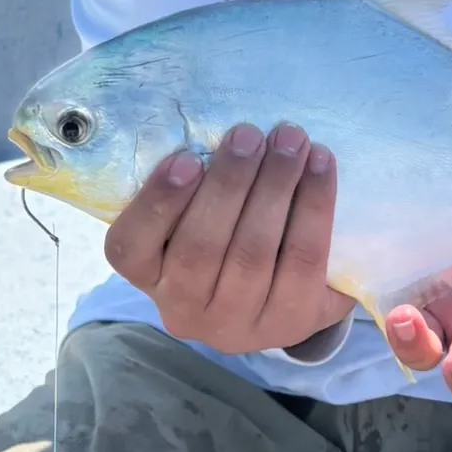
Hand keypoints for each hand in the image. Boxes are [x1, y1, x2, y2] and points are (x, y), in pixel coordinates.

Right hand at [104, 123, 353, 353]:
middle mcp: (184, 310)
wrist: (280, 300)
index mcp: (148, 277)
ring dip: (275, 187)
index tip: (185, 158)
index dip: (156, 203)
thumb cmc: (225, 239)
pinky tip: (321, 166)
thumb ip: (191, 185)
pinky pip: (303, 260)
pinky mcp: (291, 323)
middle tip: (250, 133)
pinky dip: (314, 207)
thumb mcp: (191, 219)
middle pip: (200, 248)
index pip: (130, 248)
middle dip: (229, 184)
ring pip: (253, 253)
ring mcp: (237, 325)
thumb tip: (212, 125)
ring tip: (291, 141)